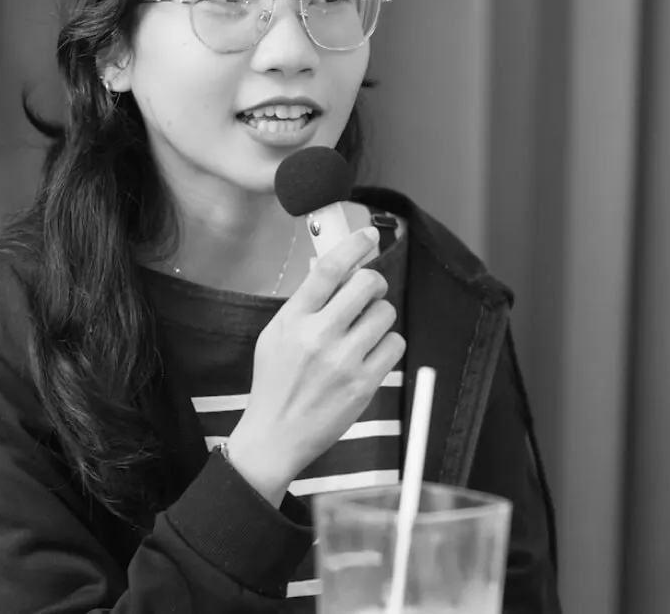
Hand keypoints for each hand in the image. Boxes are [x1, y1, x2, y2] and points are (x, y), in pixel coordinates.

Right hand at [224, 226, 405, 504]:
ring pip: (385, 313)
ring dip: (380, 316)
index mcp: (293, 319)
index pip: (329, 268)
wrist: (276, 434)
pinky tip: (371, 353)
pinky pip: (395, 344)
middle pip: (366, 284)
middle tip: (368, 292)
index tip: (367, 234)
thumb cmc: (275, 382)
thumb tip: (327, 268)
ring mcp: (343, 361)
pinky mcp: (363, 384)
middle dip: (373, 282)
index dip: (353, 244)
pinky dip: (387, 344)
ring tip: (364, 331)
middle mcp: (319, 336)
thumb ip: (303, 303)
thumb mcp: (276, 334)